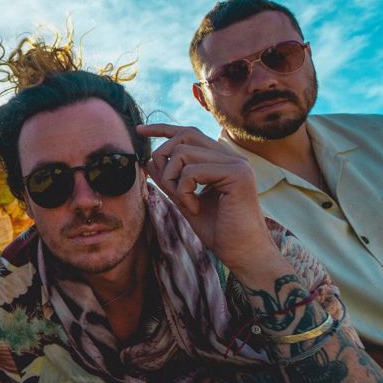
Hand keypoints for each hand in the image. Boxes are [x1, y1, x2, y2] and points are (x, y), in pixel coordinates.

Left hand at [136, 124, 279, 273]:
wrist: (242, 253)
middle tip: (170, 189)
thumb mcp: (185, 201)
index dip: (162, 128)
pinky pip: (192, 172)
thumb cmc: (218, 231)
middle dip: (164, 159)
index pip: (189, 133)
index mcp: (222, 160)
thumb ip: (170, 180)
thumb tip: (149, 161)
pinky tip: (195, 209)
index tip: (139, 130)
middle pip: (184, 136)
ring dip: (173, 181)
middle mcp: (231, 157)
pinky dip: (184, 192)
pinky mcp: (237, 174)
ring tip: (185, 203)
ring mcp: (237, 163)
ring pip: (183, 153)